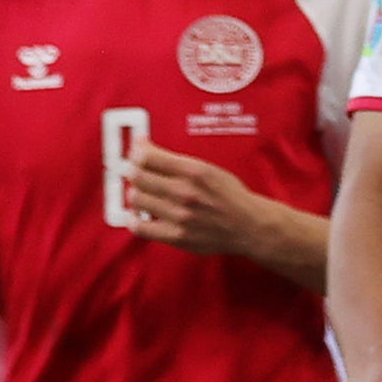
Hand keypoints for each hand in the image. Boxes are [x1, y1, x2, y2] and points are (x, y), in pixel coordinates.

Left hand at [120, 145, 275, 262]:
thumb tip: (143, 146)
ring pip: (137, 199)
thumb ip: (175, 160)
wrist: (249, 226)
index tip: (136, 153)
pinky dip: (133, 219)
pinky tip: (138, 215)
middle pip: (138, 176)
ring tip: (143, 193)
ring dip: (135, 193)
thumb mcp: (208, 169)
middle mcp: (186, 193)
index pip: (148, 157)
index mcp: (195, 171)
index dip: (136, 153)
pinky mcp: (177, 236)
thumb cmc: (230, 196)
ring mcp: (180, 216)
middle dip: (132, 171)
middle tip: (136, 172)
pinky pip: (140, 227)